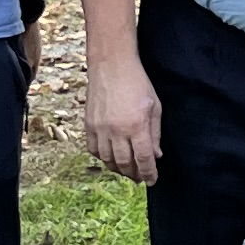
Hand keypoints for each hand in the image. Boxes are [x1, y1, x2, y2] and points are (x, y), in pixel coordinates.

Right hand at [85, 55, 161, 183]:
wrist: (112, 65)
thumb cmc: (137, 82)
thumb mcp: (154, 107)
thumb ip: (155, 134)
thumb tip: (155, 156)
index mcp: (137, 126)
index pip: (144, 159)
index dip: (149, 173)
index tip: (152, 180)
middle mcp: (117, 130)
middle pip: (125, 164)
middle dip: (134, 174)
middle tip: (140, 177)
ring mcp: (100, 129)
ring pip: (108, 160)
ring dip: (118, 169)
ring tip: (127, 170)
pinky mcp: (88, 125)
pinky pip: (94, 150)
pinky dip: (103, 158)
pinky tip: (111, 158)